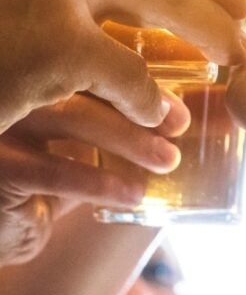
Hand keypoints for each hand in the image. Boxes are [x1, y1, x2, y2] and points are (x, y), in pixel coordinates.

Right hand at [0, 91, 188, 264]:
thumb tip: (177, 120)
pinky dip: (101, 183)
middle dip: (139, 105)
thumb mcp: (80, 151)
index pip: (92, 65)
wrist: (0, 229)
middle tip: (179, 126)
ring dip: (129, 139)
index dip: (140, 82)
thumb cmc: (41, 185)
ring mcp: (3, 122)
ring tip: (168, 160)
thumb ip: (115, 131)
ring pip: (73, 116)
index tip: (178, 106)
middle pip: (85, 81)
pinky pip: (56, 170)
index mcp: (37, 76)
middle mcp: (16, 88)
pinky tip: (133, 195)